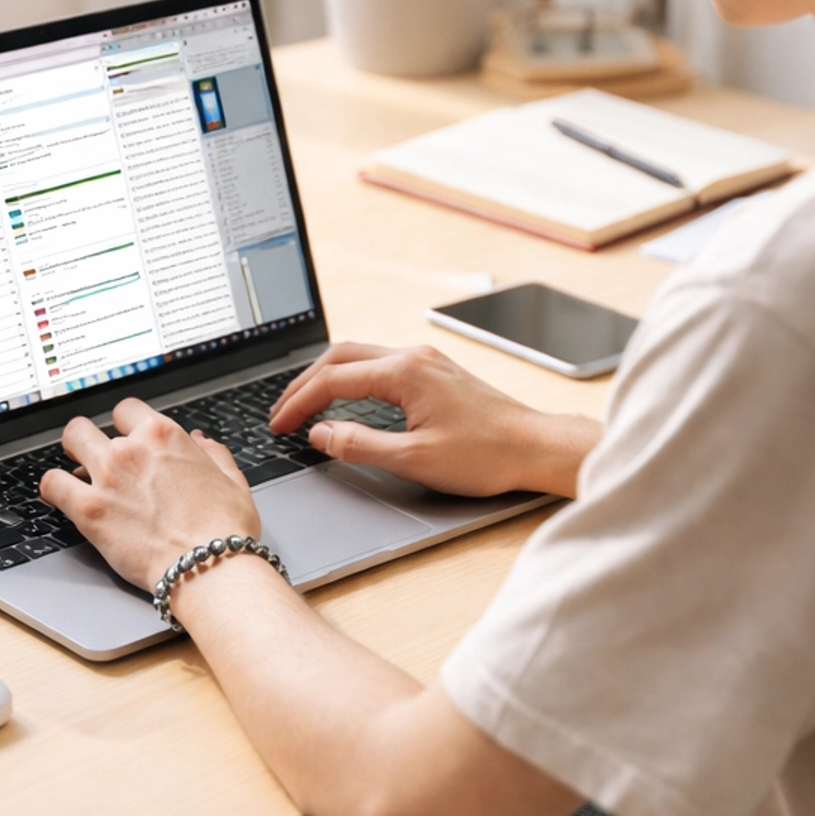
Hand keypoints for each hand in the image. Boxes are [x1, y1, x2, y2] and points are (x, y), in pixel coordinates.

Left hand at [41, 400, 259, 592]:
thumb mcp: (232, 480)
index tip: (124, 438)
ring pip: (69, 444)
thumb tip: (200, 441)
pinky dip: (52, 488)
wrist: (209, 566)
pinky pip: (53, 485)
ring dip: (70, 458)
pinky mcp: (90, 510)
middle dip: (87, 439)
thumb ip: (213, 454)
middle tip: (90, 456)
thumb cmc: (225, 528)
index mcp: (164, 436)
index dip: (123, 425)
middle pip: (88, 425)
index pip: (127, 410)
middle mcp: (131, 449)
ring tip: (74, 475)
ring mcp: (107, 477)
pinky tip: (58, 496)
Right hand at [270, 342, 599, 498]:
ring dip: (327, 377)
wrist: (535, 446)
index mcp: (404, 373)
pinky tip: (348, 398)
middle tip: (282, 412)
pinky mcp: (436, 371)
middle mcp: (413, 357)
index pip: (333, 380)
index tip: (279, 425)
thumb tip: (321, 435)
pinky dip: (352, 377)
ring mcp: (426, 361)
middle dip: (305, 384)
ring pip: (360, 356)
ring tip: (306, 404)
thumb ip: (360, 445)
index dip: (299, 404)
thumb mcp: (414, 459)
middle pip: (340, 357)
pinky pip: (381, 363)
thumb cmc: (486, 455)